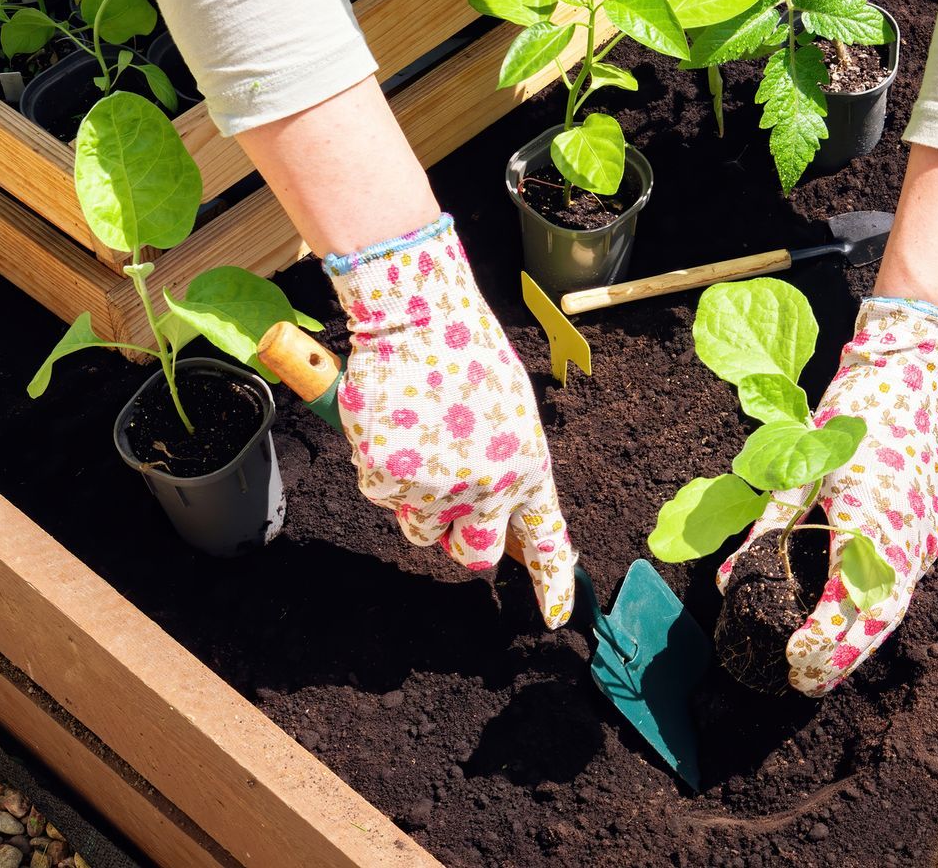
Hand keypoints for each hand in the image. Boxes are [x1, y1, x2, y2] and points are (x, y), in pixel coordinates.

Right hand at [326, 215, 576, 626]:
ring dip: (418, 502)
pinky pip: (383, 499)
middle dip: (462, 541)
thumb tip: (500, 514)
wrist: (417, 319)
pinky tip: (394, 430)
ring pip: (421, 529)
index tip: (555, 618)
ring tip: (422, 443)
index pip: (547, 539)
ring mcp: (438, 487)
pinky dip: (383, 472)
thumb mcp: (511, 414)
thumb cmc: (466, 359)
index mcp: (530, 467)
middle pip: (475, 554)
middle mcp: (490, 487)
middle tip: (452, 505)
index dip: (551, 584)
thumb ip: (510, 468)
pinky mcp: (390, 479)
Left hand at [718, 298, 937, 694]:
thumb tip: (729, 583)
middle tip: (805, 686)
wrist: (907, 375)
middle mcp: (905, 536)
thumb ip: (766, 528)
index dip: (822, 638)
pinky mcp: (933, 526)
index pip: (846, 600)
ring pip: (897, 604)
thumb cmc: (845, 418)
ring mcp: (926, 533)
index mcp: (868, 521)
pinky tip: (857, 622)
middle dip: (843, 657)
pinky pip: (907, 581)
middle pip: (878, 618)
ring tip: (829, 668)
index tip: (793, 660)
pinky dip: (881, 609)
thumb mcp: (795, 470)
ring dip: (863, 639)